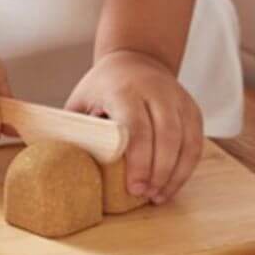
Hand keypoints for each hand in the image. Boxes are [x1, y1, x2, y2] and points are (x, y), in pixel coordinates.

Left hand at [63, 49, 203, 204]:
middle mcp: (156, 91)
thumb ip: (75, 128)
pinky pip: (196, 142)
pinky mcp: (192, 109)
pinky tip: (171, 185)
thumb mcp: (82, 99)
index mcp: (125, 90)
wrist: (135, 58)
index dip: (138, 160)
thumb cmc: (103, 86)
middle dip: (159, 171)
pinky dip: (186, 167)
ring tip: (158, 196)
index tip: (133, 188)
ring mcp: (178, 99)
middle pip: (166, 135)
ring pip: (187, 141)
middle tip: (145, 196)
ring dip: (175, 174)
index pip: (137, 127)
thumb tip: (58, 162)